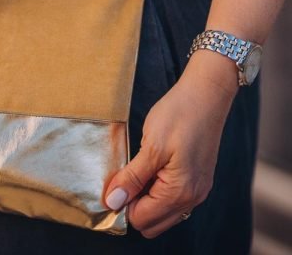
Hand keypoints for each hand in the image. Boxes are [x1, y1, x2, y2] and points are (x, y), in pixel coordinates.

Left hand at [103, 49, 237, 237]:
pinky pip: (172, 199)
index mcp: (179, 193)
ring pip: (162, 213)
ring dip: (144, 198)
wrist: (206, 95)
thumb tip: (113, 203)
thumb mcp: (150, 146)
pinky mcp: (198, 179)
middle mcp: (192, 198)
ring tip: (136, 169)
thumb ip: (132, 178)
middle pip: (152, 223)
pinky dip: (156, 190)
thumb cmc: (179, 116)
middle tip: (123, 175)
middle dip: (133, 204)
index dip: (122, 203)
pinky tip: (149, 167)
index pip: (141, 219)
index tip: (113, 181)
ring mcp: (197, 190)